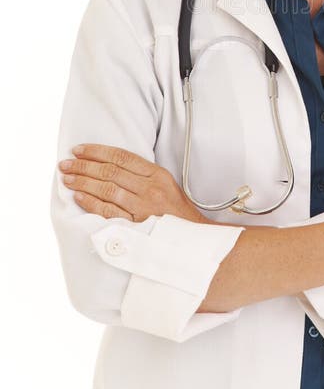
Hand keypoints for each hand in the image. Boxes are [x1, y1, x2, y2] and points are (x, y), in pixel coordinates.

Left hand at [58, 144, 202, 223]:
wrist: (192, 238)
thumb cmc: (176, 212)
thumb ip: (143, 173)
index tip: (78, 150)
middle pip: (110, 171)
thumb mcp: (166, 184)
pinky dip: (92, 203)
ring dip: (83, 183)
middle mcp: (150, 188)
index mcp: (157, 174)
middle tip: (65, 164)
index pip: (121, 156)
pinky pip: (109, 212)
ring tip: (67, 179)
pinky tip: (79, 197)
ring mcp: (143, 207)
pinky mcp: (137, 225)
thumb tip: (111, 163)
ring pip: (107, 189)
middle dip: (83, 165)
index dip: (97, 151)